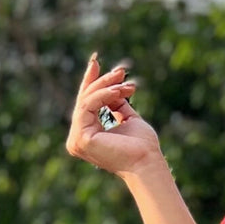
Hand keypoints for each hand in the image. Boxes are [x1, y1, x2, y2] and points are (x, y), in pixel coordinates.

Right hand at [65, 53, 161, 176]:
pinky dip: (103, 95)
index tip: (96, 61)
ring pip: (86, 101)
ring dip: (106, 87)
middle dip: (101, 81)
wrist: (148, 162)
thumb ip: (117, 105)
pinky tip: (118, 91)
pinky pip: (88, 107)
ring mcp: (76, 140)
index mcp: (87, 135)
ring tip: (125, 83)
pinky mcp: (81, 138)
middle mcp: (77, 139)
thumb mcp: (128, 119)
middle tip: (121, 71)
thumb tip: (112, 88)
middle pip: (85, 101)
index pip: (86, 105)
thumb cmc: (142, 146)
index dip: (90, 82)